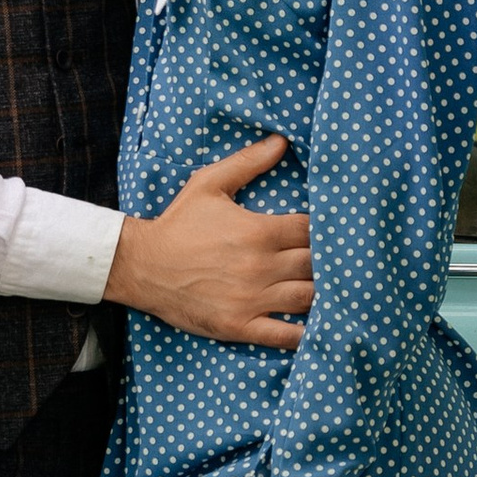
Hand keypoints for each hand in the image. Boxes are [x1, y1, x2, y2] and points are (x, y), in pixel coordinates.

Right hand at [106, 138, 311, 347]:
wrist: (142, 265)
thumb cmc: (178, 223)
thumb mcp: (209, 184)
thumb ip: (248, 162)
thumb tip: (282, 140)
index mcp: (259, 231)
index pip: (312, 231)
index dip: (326, 230)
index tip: (329, 232)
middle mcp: (260, 266)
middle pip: (315, 265)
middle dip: (328, 261)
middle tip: (335, 260)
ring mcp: (251, 299)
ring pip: (307, 298)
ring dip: (323, 294)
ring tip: (330, 290)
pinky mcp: (239, 326)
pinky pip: (284, 336)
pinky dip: (304, 334)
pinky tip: (316, 327)